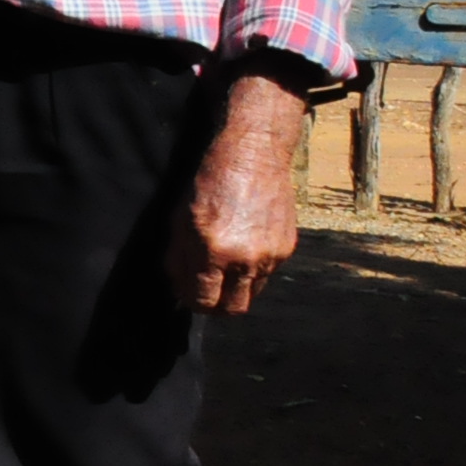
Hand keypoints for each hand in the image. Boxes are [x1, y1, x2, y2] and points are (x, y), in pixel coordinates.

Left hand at [166, 63, 307, 313]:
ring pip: (252, 294)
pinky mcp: (287, 248)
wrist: (253, 155)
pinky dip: (252, 271)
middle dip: (217, 306)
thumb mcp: (180, 219)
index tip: (188, 295)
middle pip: (234, 309)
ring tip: (224, 268)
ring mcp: (270, 256)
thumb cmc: (209, 183)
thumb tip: (178, 287)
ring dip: (236, 289)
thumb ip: (178, 258)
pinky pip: (267, 274)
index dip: (193, 302)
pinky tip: (243, 248)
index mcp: (213, 251)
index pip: (204, 300)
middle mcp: (245, 259)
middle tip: (207, 292)